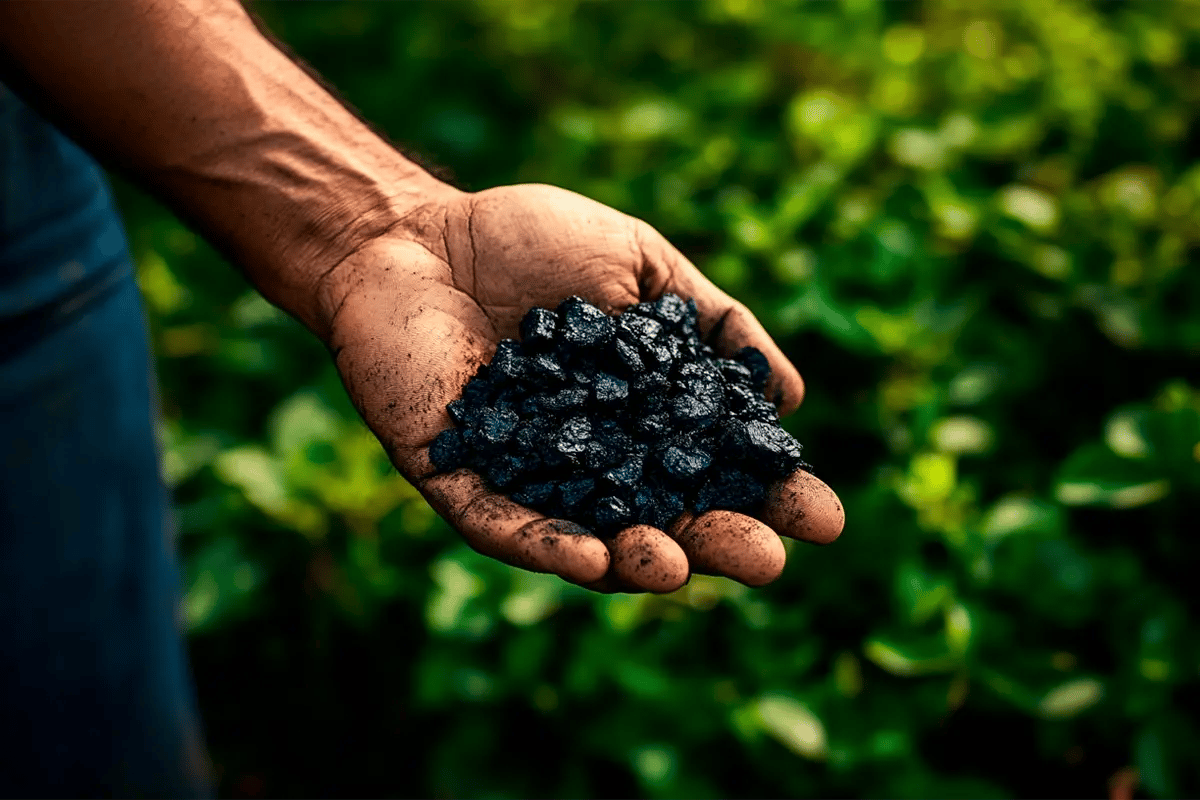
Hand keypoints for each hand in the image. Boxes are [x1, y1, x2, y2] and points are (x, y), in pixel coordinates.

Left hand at [322, 183, 843, 591]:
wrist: (414, 232)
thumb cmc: (527, 242)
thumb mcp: (640, 263)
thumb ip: (711, 322)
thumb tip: (791, 398)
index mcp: (640, 416)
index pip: (717, 467)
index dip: (770, 495)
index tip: (824, 518)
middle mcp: (593, 460)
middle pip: (666, 517)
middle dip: (717, 543)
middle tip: (765, 562)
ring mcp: (526, 476)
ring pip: (591, 539)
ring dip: (639, 561)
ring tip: (679, 567)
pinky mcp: (460, 478)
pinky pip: (503, 525)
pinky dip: (547, 545)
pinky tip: (593, 559)